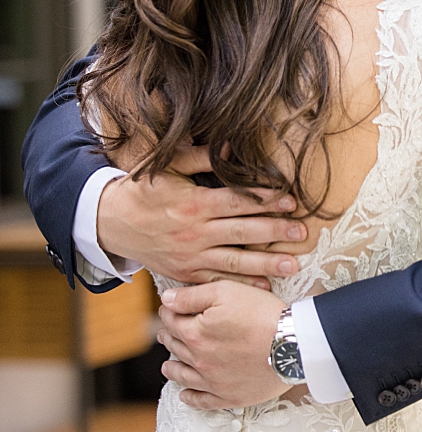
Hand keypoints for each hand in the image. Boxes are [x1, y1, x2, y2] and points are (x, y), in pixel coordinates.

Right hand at [97, 145, 305, 285]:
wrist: (108, 222)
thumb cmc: (142, 190)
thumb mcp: (166, 168)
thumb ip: (199, 157)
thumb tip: (230, 144)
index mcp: (193, 204)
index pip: (237, 202)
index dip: (265, 201)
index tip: (291, 203)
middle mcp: (194, 232)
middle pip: (242, 232)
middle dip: (275, 233)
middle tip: (302, 234)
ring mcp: (189, 256)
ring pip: (234, 261)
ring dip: (265, 264)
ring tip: (293, 265)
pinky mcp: (185, 273)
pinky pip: (216, 281)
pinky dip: (239, 284)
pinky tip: (263, 286)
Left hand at [157, 281, 289, 408]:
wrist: (294, 344)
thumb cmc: (264, 314)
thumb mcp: (227, 292)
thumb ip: (192, 296)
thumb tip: (166, 300)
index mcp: (195, 333)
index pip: (171, 320)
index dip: (169, 311)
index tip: (169, 309)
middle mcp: (198, 360)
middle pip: (175, 347)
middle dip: (169, 336)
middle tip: (168, 332)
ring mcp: (212, 381)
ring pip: (183, 375)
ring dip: (172, 368)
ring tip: (168, 365)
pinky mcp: (228, 396)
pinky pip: (202, 400)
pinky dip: (190, 398)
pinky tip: (186, 394)